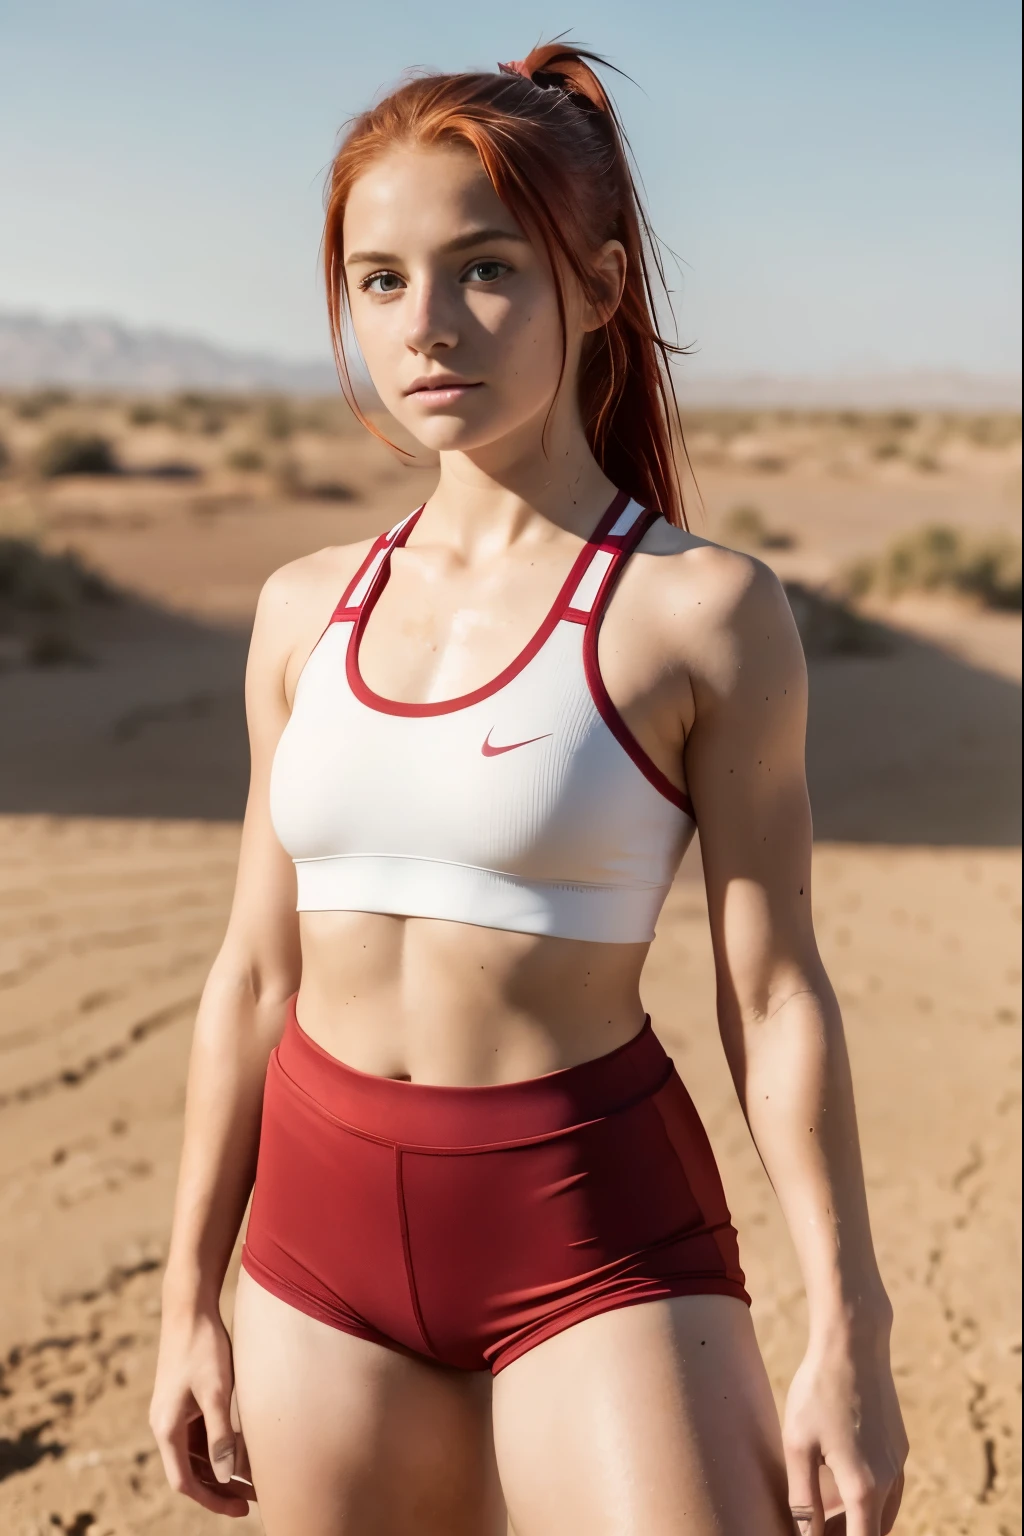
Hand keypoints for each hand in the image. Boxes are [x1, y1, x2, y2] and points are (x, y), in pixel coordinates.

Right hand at [149, 1300, 251, 1517]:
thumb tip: (225, 1478)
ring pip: (196, 1455)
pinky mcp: (183, 1401)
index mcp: (167, 1428)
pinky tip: (242, 1450)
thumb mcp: (216, 1391)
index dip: (213, 1500)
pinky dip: (218, 1448)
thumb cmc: (203, 1347)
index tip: (242, 1509)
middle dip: (220, 1489)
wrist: (190, 1308)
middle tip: (254, 1500)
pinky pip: (199, 1436)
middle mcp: (165, 1425)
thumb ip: (220, 1435)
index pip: (186, 1482)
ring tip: (254, 1479)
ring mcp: (173, 1413)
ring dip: (221, 1470)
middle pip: (191, 1473)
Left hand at [783, 1325, 907, 1535]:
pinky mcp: (899, 1444)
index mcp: (865, 1488)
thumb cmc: (819, 1390)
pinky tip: (838, 1480)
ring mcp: (898, 1461)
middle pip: (872, 1531)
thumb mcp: (798, 1445)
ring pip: (882, 1510)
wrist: (854, 1342)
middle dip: (844, 1534)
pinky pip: (887, 1486)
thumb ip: (802, 1500)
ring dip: (856, 1520)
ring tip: (822, 1514)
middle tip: (813, 1529)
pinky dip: (866, 1497)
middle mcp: (890, 1480)